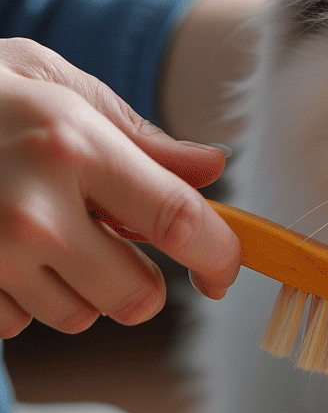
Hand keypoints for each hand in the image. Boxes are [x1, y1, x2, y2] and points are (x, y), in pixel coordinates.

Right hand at [0, 37, 240, 338]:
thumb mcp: (59, 88)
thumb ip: (140, 137)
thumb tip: (211, 169)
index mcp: (74, 147)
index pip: (178, 222)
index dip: (218, 256)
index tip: (222, 272)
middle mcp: (32, 210)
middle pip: (136, 296)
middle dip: (139, 279)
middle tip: (112, 240)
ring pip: (80, 317)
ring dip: (77, 287)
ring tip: (40, 232)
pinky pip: (19, 324)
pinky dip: (20, 297)